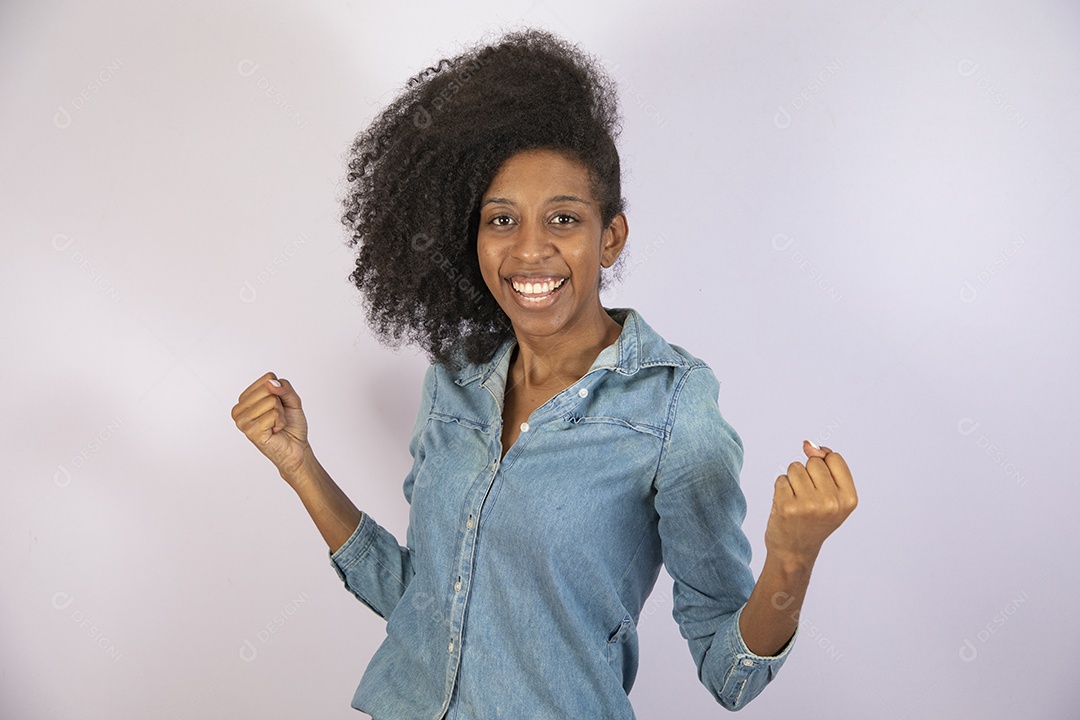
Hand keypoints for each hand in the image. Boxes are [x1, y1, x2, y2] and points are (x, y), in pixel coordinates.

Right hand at [231, 372, 310, 482]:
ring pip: (271, 401)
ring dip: (281, 415)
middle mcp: (239, 409)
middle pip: (268, 389)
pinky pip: (273, 415)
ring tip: (276, 425)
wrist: (296, 448)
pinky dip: (280, 423)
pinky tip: (275, 431)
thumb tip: (271, 383)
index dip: (281, 393)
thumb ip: (284, 387)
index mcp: (246, 398)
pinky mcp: (250, 431)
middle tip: (278, 417)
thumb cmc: (291, 425)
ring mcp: (242, 421)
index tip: (279, 406)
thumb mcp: (292, 400)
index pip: (268, 379)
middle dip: (280, 404)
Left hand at [763, 441, 857, 569]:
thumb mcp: (833, 496)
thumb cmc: (815, 519)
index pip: (834, 458)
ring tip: (797, 500)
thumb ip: (827, 466)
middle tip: (808, 497)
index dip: (823, 463)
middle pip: (814, 461)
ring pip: (795, 467)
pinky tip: (786, 506)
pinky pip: (781, 479)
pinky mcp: (786, 506)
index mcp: (849, 499)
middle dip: (807, 473)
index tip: (820, 482)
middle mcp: (831, 502)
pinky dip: (781, 489)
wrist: (795, 551)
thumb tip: (808, 444)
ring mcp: (809, 504)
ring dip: (792, 480)